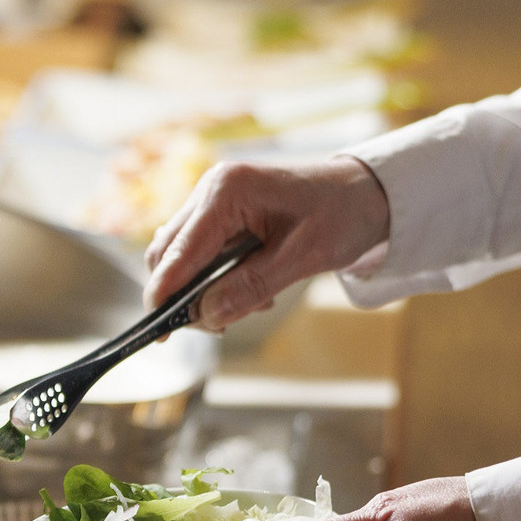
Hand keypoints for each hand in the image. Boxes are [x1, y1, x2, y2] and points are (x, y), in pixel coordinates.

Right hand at [143, 156, 391, 330]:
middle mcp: (211, 190)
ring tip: (246, 305)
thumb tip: (206, 316)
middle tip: (214, 326)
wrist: (365, 192)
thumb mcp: (303, 257)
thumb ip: (251, 287)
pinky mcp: (219, 214)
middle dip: (182, 296)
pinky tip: (245, 289)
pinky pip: (198, 253)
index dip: (164, 293)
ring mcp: (212, 200)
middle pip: (168, 253)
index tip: (156, 331)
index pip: (180, 250)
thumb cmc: (342, 214)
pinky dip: (212, 279)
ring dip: (200, 289)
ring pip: (180, 256)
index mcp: (228, 192)